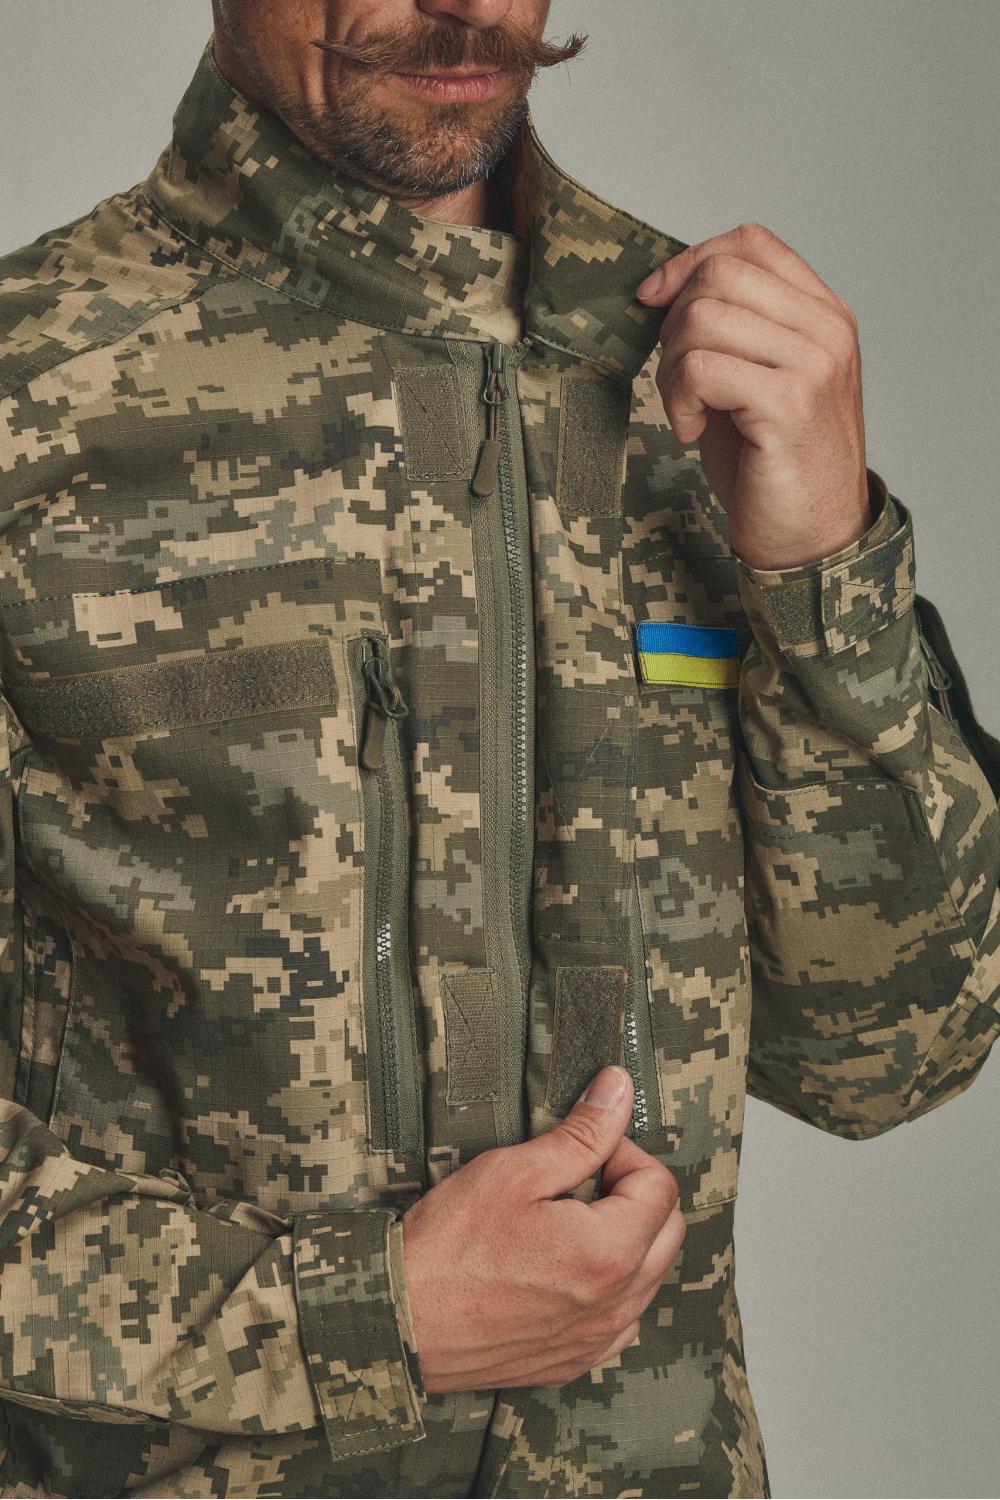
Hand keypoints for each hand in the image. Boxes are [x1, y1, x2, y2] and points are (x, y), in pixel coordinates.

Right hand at [400, 1065, 684, 1392]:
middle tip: (583, 1179)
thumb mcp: (515, 1171)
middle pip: (667, 1233)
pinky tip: (566, 1270)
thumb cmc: (450, 1243)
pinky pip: (619, 1322)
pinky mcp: (572, 1363)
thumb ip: (581, 1133)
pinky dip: (609, 1289)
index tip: (586, 1149)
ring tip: (570, 1221)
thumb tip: (619, 1089)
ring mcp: (596, 1341)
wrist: (400, 1320)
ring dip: (627, 1241)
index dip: (626, 1153)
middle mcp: (616, 1305)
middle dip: (636, 1195)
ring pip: (648, 1279)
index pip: (659, 1187)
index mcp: (610, 1253)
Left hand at [636, 221, 871, 568]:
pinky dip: (679, 400)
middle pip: (718, 273)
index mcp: (824, 314)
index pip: (750, 242)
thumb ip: (734, 328)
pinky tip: (692, 431)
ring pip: (702, 318)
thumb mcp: (758, 379)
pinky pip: (701, 368)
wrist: (811, 538)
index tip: (653, 302)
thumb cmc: (775, 463)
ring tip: (687, 412)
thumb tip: (662, 289)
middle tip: (678, 382)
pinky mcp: (788, 403)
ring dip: (672, 370)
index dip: (688, 262)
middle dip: (673, 324)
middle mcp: (827, 330)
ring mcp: (813, 364)